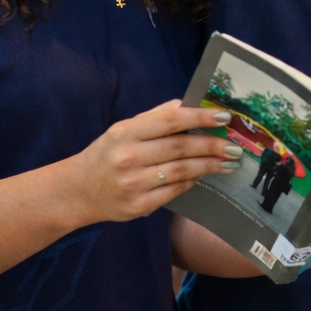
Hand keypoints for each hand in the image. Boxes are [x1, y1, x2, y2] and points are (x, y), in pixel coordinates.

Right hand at [65, 99, 240, 224]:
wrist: (76, 192)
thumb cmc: (106, 155)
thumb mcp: (122, 129)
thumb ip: (154, 117)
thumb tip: (185, 105)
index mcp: (125, 132)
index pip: (169, 121)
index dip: (199, 117)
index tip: (224, 117)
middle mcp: (128, 157)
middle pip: (180, 148)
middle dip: (212, 145)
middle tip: (234, 145)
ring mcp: (133, 183)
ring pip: (181, 171)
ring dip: (209, 166)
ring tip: (228, 162)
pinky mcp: (138, 206)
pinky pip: (173, 191)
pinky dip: (192, 182)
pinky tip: (204, 176)